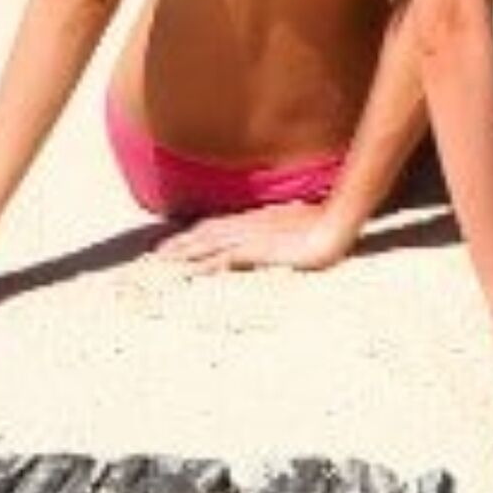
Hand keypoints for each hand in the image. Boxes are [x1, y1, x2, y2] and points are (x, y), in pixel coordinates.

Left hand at [157, 200, 357, 274]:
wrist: (336, 225)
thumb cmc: (328, 222)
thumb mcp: (303, 220)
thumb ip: (288, 224)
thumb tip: (286, 226)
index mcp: (259, 217)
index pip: (220, 225)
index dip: (197, 232)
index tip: (177, 241)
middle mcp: (249, 223)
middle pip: (207, 232)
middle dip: (181, 243)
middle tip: (155, 254)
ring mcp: (251, 235)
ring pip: (207, 244)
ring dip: (183, 254)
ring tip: (160, 264)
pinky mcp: (255, 250)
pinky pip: (221, 259)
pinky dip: (201, 266)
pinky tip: (186, 274)